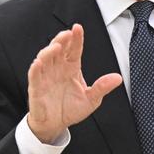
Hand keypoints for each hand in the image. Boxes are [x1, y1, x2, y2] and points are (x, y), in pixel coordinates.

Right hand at [27, 24, 121, 142]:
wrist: (56, 125)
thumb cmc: (71, 109)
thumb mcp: (91, 99)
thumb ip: (102, 87)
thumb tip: (118, 78)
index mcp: (71, 68)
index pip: (74, 49)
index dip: (76, 39)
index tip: (78, 28)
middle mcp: (58, 68)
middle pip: (58, 49)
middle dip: (62, 40)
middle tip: (67, 34)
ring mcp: (46, 76)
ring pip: (45, 58)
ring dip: (48, 51)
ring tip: (56, 46)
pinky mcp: (36, 87)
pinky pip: (34, 75)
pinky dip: (35, 68)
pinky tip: (39, 62)